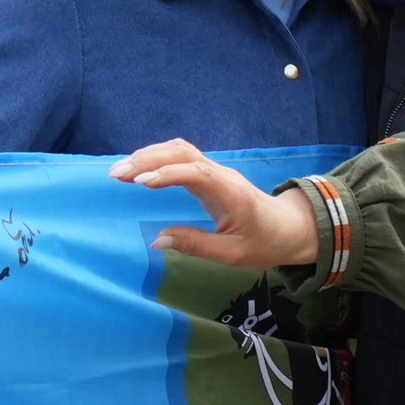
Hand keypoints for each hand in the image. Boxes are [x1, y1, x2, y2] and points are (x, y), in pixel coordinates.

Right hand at [110, 139, 319, 268]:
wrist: (288, 228)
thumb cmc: (263, 242)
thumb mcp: (232, 254)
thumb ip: (196, 246)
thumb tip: (157, 240)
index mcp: (231, 193)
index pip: (198, 173)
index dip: (169, 174)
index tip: (141, 182)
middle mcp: (222, 176)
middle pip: (184, 153)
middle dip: (149, 159)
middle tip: (116, 175)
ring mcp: (216, 172)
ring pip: (181, 150)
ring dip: (150, 156)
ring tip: (120, 172)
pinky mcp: (209, 174)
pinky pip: (182, 157)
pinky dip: (158, 158)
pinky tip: (138, 169)